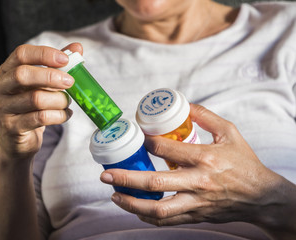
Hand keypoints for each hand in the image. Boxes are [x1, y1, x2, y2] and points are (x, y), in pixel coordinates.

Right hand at [0, 43, 81, 161]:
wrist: (18, 140)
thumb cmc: (32, 107)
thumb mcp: (43, 84)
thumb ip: (58, 65)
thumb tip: (78, 47)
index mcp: (7, 71)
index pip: (21, 54)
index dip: (45, 54)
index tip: (66, 59)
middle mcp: (0, 87)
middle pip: (23, 74)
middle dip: (51, 76)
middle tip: (70, 82)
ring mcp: (3, 108)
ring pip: (35, 99)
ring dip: (59, 100)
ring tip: (67, 102)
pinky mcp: (12, 127)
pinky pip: (41, 118)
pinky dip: (60, 115)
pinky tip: (66, 114)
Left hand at [100, 104, 289, 229]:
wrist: (261, 196)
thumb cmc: (245, 163)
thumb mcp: (230, 133)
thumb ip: (206, 116)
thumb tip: (185, 105)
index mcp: (206, 158)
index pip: (167, 149)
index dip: (147, 142)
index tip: (137, 137)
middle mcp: (198, 182)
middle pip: (156, 182)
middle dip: (126, 179)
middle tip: (106, 174)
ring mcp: (196, 202)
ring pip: (158, 208)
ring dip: (132, 203)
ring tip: (115, 195)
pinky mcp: (196, 214)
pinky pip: (167, 220)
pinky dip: (148, 216)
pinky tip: (135, 208)